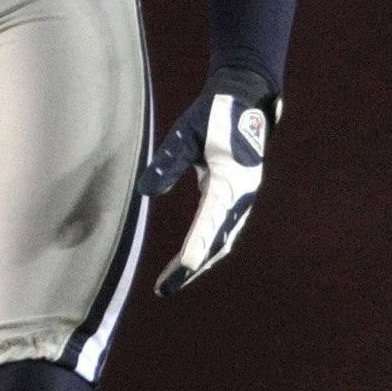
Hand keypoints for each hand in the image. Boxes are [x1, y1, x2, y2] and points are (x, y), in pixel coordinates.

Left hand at [136, 68, 275, 296]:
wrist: (245, 102)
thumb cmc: (213, 115)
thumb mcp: (186, 133)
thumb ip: (169, 161)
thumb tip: (145, 191)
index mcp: (231, 181)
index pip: (210, 222)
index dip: (194, 247)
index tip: (180, 268)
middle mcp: (240, 197)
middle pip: (216, 242)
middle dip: (191, 267)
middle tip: (164, 288)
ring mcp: (241, 201)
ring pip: (220, 242)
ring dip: (197, 263)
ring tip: (170, 282)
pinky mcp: (235, 200)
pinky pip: (221, 233)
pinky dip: (205, 250)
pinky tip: (187, 262)